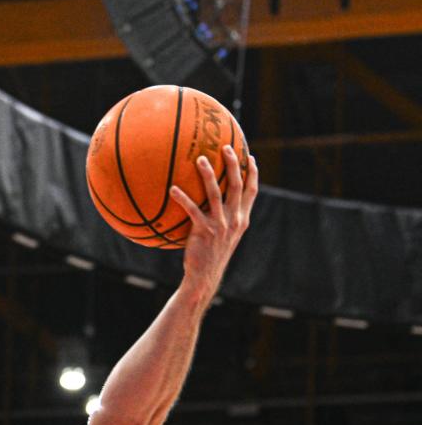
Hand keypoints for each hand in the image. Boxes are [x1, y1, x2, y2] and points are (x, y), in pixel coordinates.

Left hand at [170, 145, 258, 307]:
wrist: (204, 277)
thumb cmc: (209, 255)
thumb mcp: (222, 236)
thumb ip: (222, 218)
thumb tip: (210, 202)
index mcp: (242, 219)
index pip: (251, 192)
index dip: (252, 173)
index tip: (250, 156)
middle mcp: (235, 220)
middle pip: (237, 186)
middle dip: (233, 164)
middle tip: (226, 147)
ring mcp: (221, 226)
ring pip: (216, 193)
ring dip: (208, 174)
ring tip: (200, 159)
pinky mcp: (204, 232)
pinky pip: (192, 210)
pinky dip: (183, 198)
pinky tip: (172, 189)